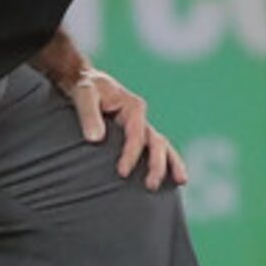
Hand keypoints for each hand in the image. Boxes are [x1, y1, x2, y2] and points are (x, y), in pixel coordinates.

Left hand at [62, 67, 186, 191]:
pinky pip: (154, 148)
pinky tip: (172, 178)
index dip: (131, 154)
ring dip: (171, 163)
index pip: (137, 135)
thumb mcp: (84, 94)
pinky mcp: (136, 133)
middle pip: (157, 142)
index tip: (122, 173)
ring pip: (162, 145)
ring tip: (181, 182)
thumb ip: (89, 115)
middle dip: (157, 164)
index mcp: (133, 106)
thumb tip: (96, 139)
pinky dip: (166, 161)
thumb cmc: (85, 86)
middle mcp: (141, 117)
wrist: (84, 79)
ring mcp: (141, 125)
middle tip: (151, 185)